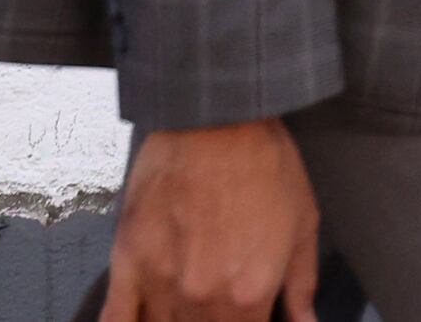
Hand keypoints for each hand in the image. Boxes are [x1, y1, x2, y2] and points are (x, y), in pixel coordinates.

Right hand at [103, 118, 318, 321]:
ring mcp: (160, 282)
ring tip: (188, 302)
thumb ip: (301, 284)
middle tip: (220, 294)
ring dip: (176, 321)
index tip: (251, 312)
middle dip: (214, 321)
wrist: (217, 119)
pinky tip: (144, 320)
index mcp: (249, 293)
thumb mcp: (303, 223)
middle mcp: (202, 297)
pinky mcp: (128, 261)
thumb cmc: (263, 163)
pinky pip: (117, 318)